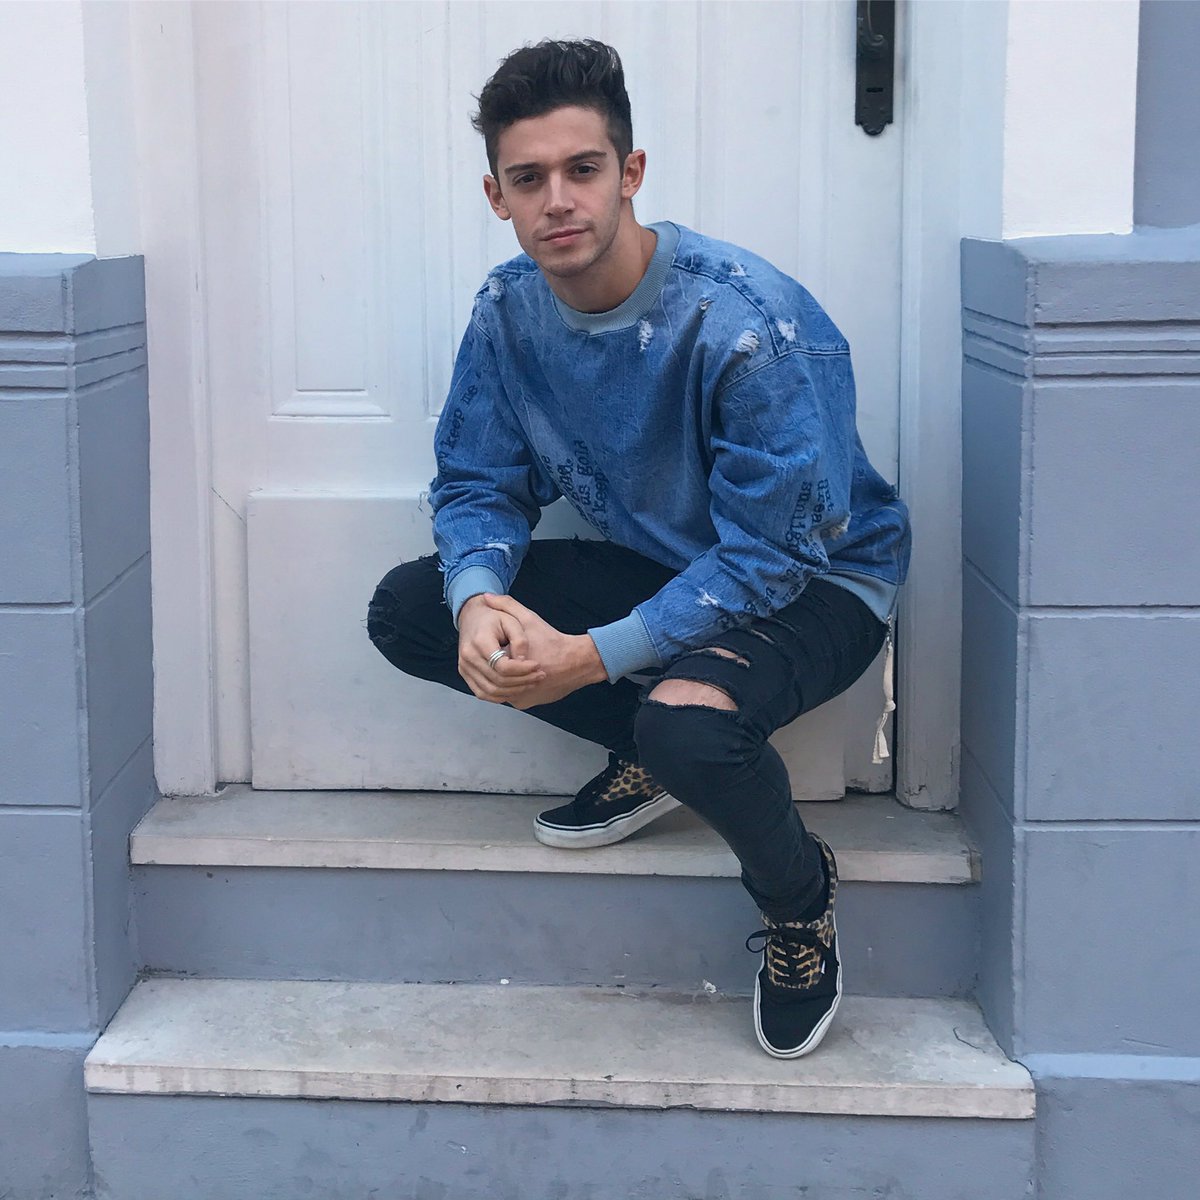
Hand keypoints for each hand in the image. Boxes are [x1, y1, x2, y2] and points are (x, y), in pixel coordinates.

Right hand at [456, 594, 546, 703]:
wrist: (472, 616)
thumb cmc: (494, 617)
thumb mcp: (511, 620)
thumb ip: (520, 640)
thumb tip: (523, 661)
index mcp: (480, 641)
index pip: (502, 666)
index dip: (522, 669)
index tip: (537, 665)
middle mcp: (468, 656)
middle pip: (498, 680)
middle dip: (523, 681)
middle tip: (540, 675)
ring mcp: (464, 667)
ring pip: (491, 690)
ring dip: (514, 690)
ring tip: (531, 683)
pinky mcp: (465, 674)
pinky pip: (483, 693)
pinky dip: (501, 695)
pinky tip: (516, 688)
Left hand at [479, 594, 607, 709]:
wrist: (576, 662)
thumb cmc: (552, 641)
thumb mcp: (528, 619)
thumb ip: (506, 605)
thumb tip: (485, 598)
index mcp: (507, 663)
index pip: (487, 658)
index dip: (494, 648)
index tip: (503, 642)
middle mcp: (510, 684)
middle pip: (491, 673)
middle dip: (496, 663)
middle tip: (506, 652)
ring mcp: (516, 696)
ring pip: (499, 686)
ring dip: (502, 676)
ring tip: (513, 661)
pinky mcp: (524, 703)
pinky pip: (510, 695)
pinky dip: (513, 685)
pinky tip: (521, 672)